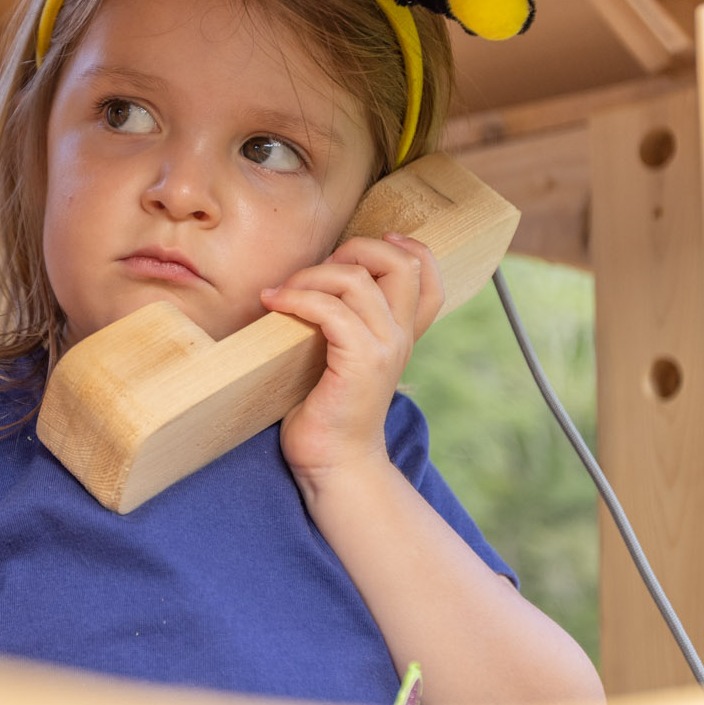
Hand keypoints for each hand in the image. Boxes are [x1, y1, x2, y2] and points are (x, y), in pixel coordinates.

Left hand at [258, 232, 443, 488]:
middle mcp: (401, 336)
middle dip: (355, 248)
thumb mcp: (342, 356)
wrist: (334, 463)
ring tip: (284, 291)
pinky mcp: (360, 364)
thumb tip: (312, 278)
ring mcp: (384, 349)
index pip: (429, 275)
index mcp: (402, 332)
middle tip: (317, 269)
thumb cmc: (327, 408)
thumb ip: (343, 321)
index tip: (372, 241)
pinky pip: (331, 310)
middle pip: (401, 263)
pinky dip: (298, 298)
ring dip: (312, 275)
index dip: (408, 247)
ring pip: (357, 280)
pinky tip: (274, 303)